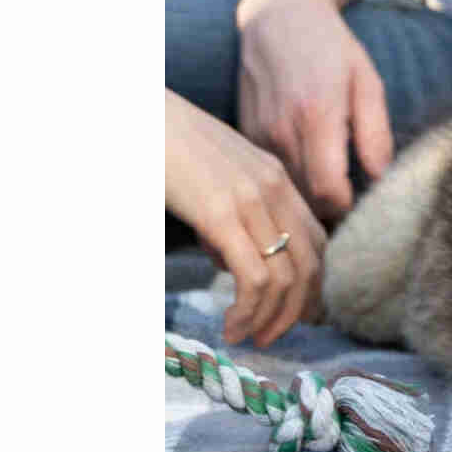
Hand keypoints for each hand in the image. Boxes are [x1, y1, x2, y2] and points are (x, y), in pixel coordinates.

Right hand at [165, 90, 327, 346]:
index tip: (294, 313)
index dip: (311, 283)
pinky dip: (249, 311)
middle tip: (273, 336)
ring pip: (288, 277)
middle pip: (311, 263)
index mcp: (276, 177)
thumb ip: (228, 216)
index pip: (316, 240)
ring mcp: (252, 200)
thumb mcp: (210, 181)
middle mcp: (276, 187)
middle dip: (298, 309)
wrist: (135, 114)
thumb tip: (229, 260)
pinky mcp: (222, 214)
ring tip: (248, 337)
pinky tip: (231, 325)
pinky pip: (255, 277)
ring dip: (271, 319)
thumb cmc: (162, 148)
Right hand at [234, 0, 392, 221]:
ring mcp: (257, 133)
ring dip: (309, 202)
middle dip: (331, 213)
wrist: (279, 15)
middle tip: (355, 211)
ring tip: (335, 196)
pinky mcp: (244, 134)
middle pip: (305, 199)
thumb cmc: (332, 48)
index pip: (329, 191)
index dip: (349, 210)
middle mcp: (281, 129)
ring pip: (285, 192)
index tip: (366, 208)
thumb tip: (381, 180)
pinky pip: (269, 175)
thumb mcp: (367, 83)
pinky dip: (289, 184)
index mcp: (317, 116)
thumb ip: (376, 135)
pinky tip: (309, 175)